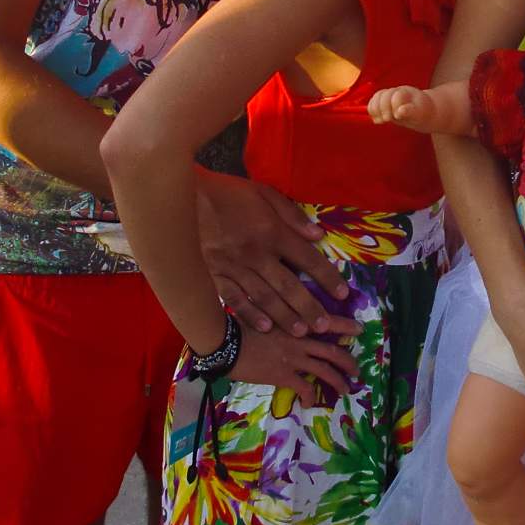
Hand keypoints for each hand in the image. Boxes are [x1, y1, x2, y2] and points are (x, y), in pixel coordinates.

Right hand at [194, 172, 358, 339]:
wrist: (181, 197)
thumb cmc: (226, 193)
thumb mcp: (263, 192)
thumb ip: (291, 215)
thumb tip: (317, 236)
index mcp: (271, 231)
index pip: (307, 259)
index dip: (327, 277)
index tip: (343, 293)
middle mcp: (256, 254)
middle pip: (288, 285)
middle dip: (309, 306)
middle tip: (325, 325)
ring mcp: (233, 267)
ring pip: (264, 297)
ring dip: (285, 316)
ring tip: (302, 332)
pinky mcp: (214, 275)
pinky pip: (235, 299)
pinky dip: (251, 315)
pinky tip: (266, 328)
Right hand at [229, 326, 358, 402]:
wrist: (227, 343)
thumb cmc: (240, 325)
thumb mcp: (265, 314)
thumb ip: (281, 318)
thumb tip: (288, 322)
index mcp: (296, 322)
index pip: (327, 322)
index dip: (346, 326)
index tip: (359, 330)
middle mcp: (300, 340)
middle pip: (332, 351)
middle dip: (348, 361)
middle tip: (356, 370)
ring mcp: (293, 359)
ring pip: (325, 371)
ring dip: (338, 381)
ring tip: (346, 389)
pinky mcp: (284, 376)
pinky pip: (304, 388)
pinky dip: (311, 397)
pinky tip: (310, 403)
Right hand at [367, 85, 426, 125]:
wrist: (424, 111)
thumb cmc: (423, 113)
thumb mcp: (420, 113)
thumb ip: (410, 111)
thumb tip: (400, 111)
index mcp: (407, 92)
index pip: (396, 95)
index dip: (394, 105)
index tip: (397, 117)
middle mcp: (396, 92)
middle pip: (384, 94)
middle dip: (383, 108)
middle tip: (387, 120)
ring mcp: (389, 97)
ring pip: (377, 97)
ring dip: (375, 109)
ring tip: (380, 121)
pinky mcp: (384, 103)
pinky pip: (374, 103)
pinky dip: (373, 111)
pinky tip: (377, 120)